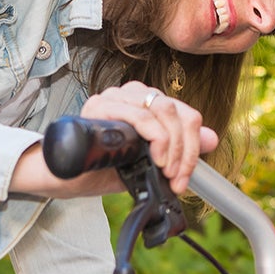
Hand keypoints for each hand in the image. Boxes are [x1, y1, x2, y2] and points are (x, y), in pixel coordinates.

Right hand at [12, 81, 218, 197]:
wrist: (63, 178)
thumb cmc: (102, 169)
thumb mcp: (148, 163)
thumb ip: (178, 149)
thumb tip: (211, 138)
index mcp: (146, 104)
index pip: (185, 114)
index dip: (193, 146)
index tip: (185, 176)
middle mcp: (132, 95)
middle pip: (178, 111)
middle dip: (186, 150)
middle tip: (177, 178)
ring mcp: (115, 97)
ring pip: (164, 111)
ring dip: (173, 146)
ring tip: (167, 171)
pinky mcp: (100, 106)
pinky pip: (139, 115)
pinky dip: (155, 137)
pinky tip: (155, 157)